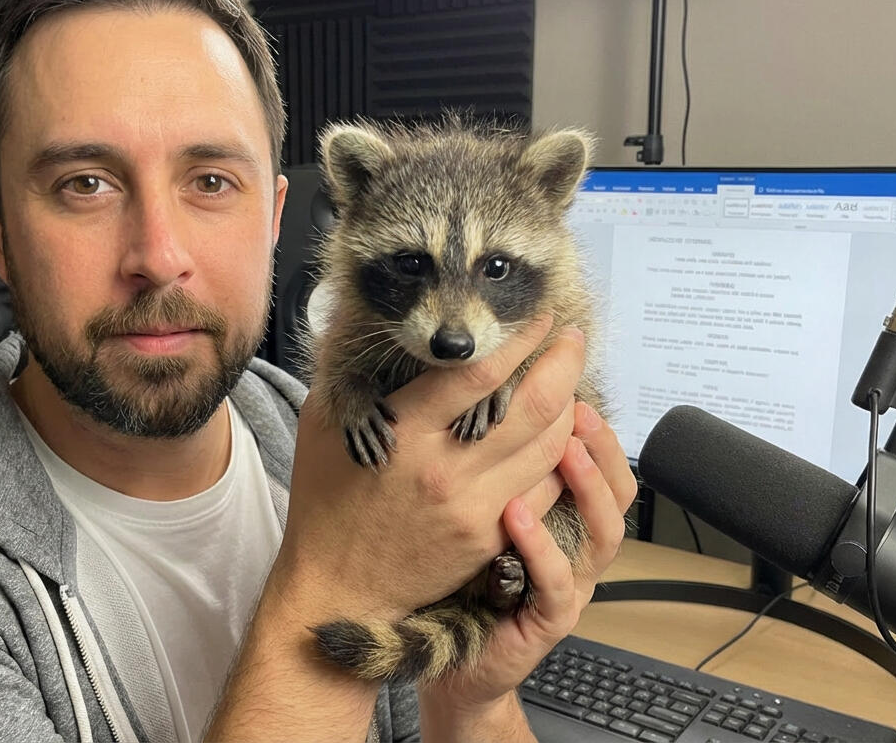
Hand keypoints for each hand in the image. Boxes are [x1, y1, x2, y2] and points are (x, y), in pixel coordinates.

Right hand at [268, 317, 585, 623]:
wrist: (339, 586)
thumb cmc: (328, 499)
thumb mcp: (324, 424)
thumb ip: (349, 367)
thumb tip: (359, 309)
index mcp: (405, 431)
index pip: (479, 371)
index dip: (518, 337)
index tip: (536, 317)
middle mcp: (445, 467)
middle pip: (533, 405)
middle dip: (564, 362)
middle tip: (572, 338)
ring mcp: (474, 507)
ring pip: (551, 446)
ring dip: (569, 408)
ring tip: (568, 384)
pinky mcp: (490, 537)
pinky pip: (545, 489)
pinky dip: (559, 458)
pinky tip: (557, 439)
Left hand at [419, 402, 637, 719]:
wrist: (447, 657)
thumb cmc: (457, 576)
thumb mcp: (476, 508)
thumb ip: (492, 464)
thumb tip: (482, 396)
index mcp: (565, 516)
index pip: (601, 463)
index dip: (594, 426)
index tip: (570, 385)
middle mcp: (577, 548)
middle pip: (618, 492)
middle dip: (602, 445)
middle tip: (577, 407)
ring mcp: (569, 585)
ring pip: (603, 535)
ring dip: (587, 488)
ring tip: (564, 450)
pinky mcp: (549, 621)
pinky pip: (556, 582)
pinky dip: (540, 546)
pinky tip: (517, 514)